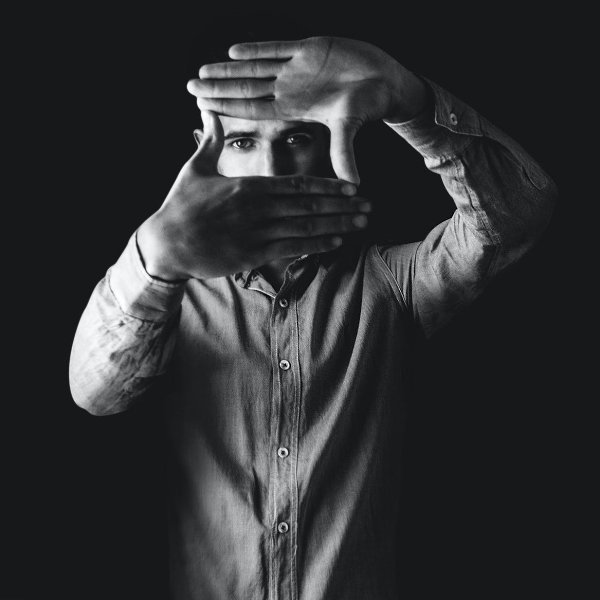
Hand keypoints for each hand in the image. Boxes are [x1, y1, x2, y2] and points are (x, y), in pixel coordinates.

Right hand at [136, 111, 371, 281]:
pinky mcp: (253, 255)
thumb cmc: (180, 205)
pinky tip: (336, 242)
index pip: (298, 184)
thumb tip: (210, 110)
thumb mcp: (195, 168)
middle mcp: (258, 209)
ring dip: (337, 225)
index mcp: (248, 186)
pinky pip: (292, 249)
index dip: (329, 185)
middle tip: (369, 205)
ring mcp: (258, 233)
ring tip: (361, 223)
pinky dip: (316, 246)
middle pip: (310, 205)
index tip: (352, 187)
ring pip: (306, 228)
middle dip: (343, 206)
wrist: (166, 243)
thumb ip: (210, 140)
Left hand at [187, 37, 426, 184]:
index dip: (229, 107)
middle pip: (247, 88)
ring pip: (256, 68)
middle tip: (190, 87)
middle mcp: (291, 89)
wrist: (385, 81)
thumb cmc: (369, 104)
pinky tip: (234, 51)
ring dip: (230, 69)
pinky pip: (278, 48)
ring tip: (203, 70)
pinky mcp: (309, 47)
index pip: (254, 109)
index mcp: (295, 108)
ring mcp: (297, 68)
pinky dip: (257, 49)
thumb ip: (344, 152)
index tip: (204, 108)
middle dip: (219, 87)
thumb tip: (350, 185)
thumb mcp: (350, 127)